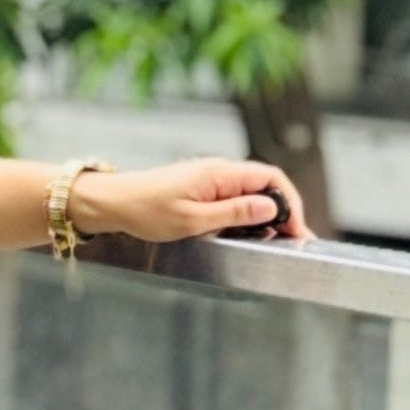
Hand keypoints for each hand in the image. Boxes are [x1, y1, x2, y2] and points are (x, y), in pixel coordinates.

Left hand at [70, 156, 310, 246]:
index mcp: (220, 174)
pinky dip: (246, 213)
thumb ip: (234, 214)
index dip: (290, 203)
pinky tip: (247, 232)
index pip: (272, 179)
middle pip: (266, 185)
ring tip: (273, 239)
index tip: (296, 229)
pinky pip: (234, 197)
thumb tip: (271, 209)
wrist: (113, 203)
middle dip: (283, 210)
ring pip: (251, 192)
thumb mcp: (194, 220)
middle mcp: (219, 171)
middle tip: (291, 239)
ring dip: (265, 214)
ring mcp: (210, 178)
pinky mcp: (201, 188)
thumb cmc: (146, 212)